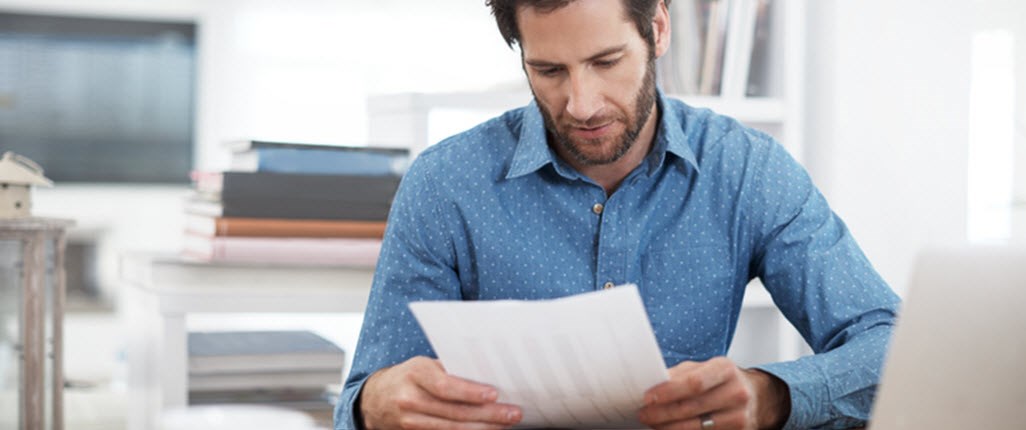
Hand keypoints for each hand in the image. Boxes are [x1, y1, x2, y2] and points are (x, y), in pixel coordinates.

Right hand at [358, 356, 522, 429]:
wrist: (374, 399)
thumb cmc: (408, 376)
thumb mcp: (424, 365)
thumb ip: (449, 369)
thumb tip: (486, 373)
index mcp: (415, 374)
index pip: (445, 386)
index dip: (470, 392)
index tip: (494, 394)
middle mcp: (411, 399)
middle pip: (454, 412)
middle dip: (488, 414)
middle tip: (513, 413)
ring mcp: (410, 422)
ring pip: (452, 429)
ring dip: (483, 428)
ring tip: (505, 424)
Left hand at [638, 357, 789, 429]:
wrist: (757, 397)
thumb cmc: (722, 381)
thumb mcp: (704, 368)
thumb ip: (680, 374)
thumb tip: (652, 382)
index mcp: (725, 370)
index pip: (694, 382)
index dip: (668, 392)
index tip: (648, 397)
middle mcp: (736, 393)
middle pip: (692, 408)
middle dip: (662, 413)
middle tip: (643, 414)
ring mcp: (739, 417)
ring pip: (696, 428)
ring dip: (669, 428)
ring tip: (652, 423)